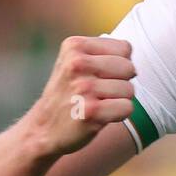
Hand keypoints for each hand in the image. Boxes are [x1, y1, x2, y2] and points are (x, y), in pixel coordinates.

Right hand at [24, 36, 135, 158]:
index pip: (125, 48)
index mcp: (74, 46)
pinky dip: (118, 115)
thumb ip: (105, 51)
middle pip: (129, 68)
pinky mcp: (91, 111)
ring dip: (118, 100)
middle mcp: (77, 64)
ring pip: (129, 89)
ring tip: (95, 103)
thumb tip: (132, 55)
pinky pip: (127, 107)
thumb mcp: (76, 61)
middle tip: (97, 92)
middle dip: (120, 82)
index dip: (118, 64)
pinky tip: (98, 116)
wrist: (43, 129)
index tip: (98, 75)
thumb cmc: (69, 93)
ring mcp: (83, 88)